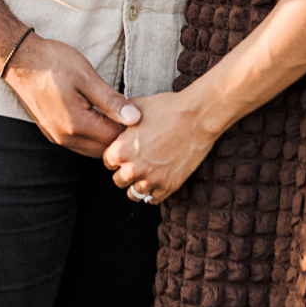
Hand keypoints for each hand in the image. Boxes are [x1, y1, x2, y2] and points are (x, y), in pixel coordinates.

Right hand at [4, 34, 141, 156]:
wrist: (20, 59)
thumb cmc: (54, 63)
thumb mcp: (86, 77)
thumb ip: (110, 101)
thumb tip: (135, 118)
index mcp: (76, 125)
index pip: (114, 139)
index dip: (130, 128)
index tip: (140, 111)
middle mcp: (65, 138)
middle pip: (103, 149)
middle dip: (119, 136)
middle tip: (131, 114)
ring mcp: (56, 137)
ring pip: (90, 149)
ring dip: (105, 137)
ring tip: (117, 115)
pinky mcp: (51, 131)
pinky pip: (78, 143)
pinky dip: (92, 135)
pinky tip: (99, 117)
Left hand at [103, 90, 216, 204]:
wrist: (197, 117)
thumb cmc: (167, 108)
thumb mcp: (138, 106)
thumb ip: (122, 116)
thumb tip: (116, 116)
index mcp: (120, 150)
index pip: (108, 162)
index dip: (116, 155)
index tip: (126, 151)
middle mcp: (132, 169)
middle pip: (118, 180)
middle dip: (125, 171)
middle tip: (137, 161)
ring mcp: (151, 180)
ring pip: (134, 194)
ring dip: (138, 183)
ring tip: (146, 172)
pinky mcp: (169, 187)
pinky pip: (152, 200)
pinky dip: (153, 192)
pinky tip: (157, 179)